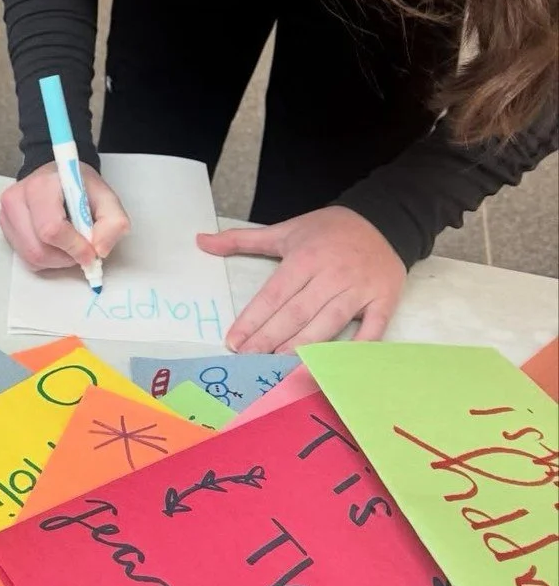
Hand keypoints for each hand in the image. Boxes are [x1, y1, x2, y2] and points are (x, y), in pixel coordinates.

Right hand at [0, 160, 129, 269]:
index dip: (74, 247)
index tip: (91, 251)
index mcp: (40, 186)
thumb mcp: (107, 197)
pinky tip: (55, 243)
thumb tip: (99, 250)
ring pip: (32, 258)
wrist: (56, 177)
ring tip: (69, 243)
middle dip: (66, 257)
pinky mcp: (5, 229)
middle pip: (39, 249)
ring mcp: (6, 215)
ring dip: (57, 260)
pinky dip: (46, 258)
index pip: (51, 229)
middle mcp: (16, 200)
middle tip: (82, 248)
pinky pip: (26, 258)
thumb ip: (113, 223)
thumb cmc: (78, 186)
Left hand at [197, 206, 405, 351]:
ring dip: (303, 348)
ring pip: (328, 325)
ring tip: (278, 366)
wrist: (385, 219)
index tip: (234, 342)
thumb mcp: (285, 230)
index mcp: (305, 258)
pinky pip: (371, 330)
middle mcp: (331, 275)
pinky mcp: (384, 300)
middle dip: (269, 339)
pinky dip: (355, 349)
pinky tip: (334, 365)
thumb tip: (201, 241)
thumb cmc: (329, 230)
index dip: (252, 321)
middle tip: (249, 360)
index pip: (273, 296)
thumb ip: (242, 240)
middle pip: (296, 314)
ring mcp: (359, 289)